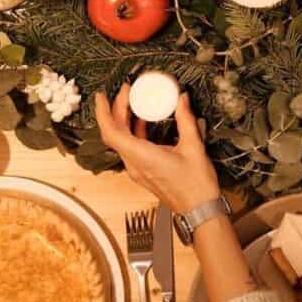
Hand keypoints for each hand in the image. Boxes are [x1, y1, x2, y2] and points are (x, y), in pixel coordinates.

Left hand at [95, 85, 220, 213]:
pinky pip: (130, 148)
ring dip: (124, 120)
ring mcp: (137, 170)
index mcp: (142, 157)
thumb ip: (186, 119)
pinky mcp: (143, 172)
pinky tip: (143, 120)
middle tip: (126, 91)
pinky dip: (133, 132)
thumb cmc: (196, 184)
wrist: (199, 210)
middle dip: (118, 109)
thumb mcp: (194, 146)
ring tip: (134, 102)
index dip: (103, 112)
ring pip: (122, 141)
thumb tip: (181, 98)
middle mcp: (134, 165)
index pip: (111, 132)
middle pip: (115, 133)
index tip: (102, 96)